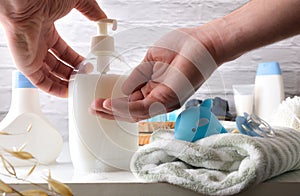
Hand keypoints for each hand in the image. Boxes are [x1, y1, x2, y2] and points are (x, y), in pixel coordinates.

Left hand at [0, 0, 105, 96]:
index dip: (76, 61)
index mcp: (47, 30)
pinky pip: (40, 81)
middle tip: (85, 79)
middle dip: (72, 73)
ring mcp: (31, 54)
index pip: (63, 52)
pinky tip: (66, 92)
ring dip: (64, 83)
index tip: (87, 67)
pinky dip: (53, 89)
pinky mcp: (25, 64)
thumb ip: (91, 10)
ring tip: (79, 88)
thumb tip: (103, 19)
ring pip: (49, 75)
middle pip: (58, 65)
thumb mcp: (76, 1)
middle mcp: (38, 43)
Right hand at [90, 28, 217, 121]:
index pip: (132, 101)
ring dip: (114, 111)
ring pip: (135, 113)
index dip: (114, 103)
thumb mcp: (151, 60)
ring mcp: (164, 101)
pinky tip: (110, 104)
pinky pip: (143, 108)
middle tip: (93, 109)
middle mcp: (159, 98)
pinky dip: (124, 107)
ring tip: (97, 108)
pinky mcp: (168, 99)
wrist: (202, 43)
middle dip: (110, 111)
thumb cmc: (183, 48)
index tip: (99, 101)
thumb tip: (123, 88)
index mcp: (155, 89)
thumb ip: (137, 75)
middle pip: (131, 111)